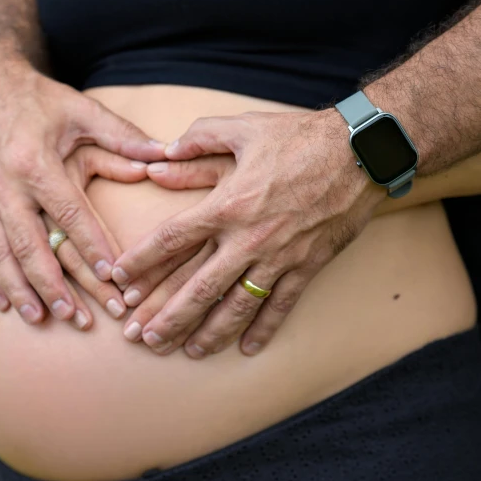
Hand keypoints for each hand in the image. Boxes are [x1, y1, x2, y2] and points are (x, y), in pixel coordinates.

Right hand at [0, 58, 164, 324]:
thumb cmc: (38, 101)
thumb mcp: (79, 110)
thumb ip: (121, 135)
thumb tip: (164, 155)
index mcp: (35, 160)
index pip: (68, 212)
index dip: (91, 245)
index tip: (112, 277)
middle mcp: (3, 183)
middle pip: (31, 244)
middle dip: (54, 285)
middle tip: (78, 318)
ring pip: (0, 253)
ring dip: (21, 290)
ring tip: (43, 319)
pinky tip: (4, 305)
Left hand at [112, 110, 385, 357]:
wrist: (361, 152)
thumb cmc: (297, 137)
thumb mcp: (242, 129)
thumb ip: (197, 141)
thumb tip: (160, 156)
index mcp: (226, 204)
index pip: (171, 239)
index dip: (141, 262)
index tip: (118, 280)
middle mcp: (247, 238)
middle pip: (198, 287)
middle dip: (167, 316)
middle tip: (143, 338)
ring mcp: (278, 257)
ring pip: (236, 306)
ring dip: (209, 332)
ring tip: (187, 351)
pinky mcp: (307, 266)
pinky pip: (281, 306)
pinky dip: (264, 329)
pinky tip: (247, 349)